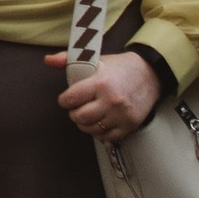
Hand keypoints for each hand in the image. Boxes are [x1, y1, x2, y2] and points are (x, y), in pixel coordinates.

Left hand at [46, 49, 163, 144]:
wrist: (149, 73)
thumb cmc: (121, 67)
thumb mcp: (95, 59)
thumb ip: (68, 60)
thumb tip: (48, 60)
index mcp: (100, 82)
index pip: (71, 99)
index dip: (65, 100)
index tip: (67, 99)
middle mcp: (111, 100)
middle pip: (80, 117)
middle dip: (74, 113)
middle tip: (78, 107)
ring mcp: (121, 114)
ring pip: (91, 129)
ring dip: (85, 124)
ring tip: (88, 114)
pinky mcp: (129, 125)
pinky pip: (107, 137)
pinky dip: (100, 132)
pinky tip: (100, 121)